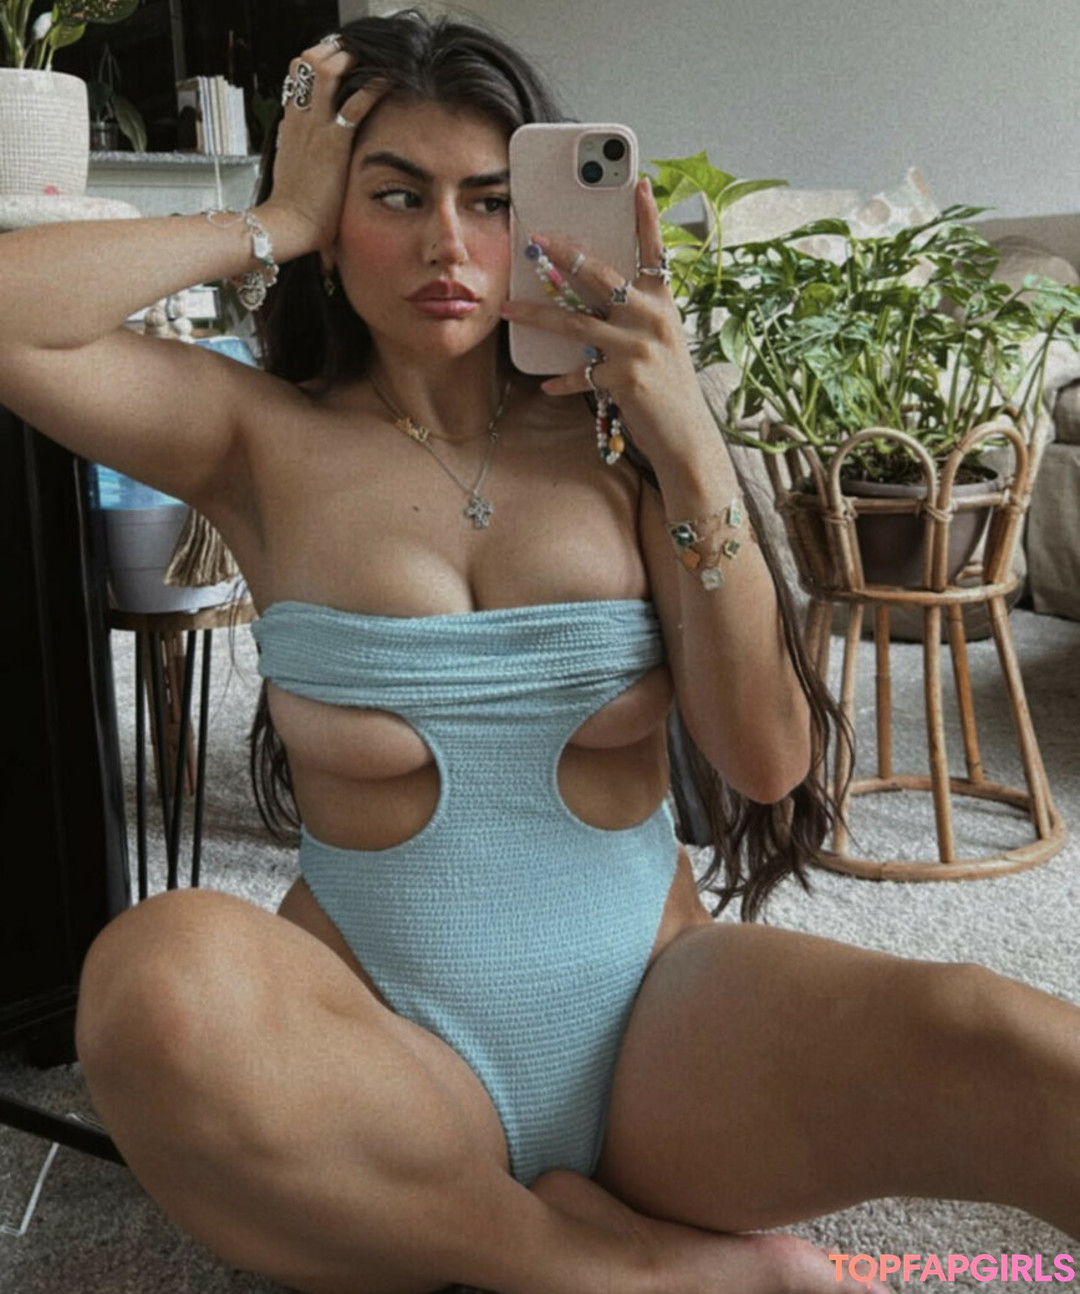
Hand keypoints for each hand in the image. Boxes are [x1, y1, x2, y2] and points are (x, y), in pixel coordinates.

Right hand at [260, 39, 386, 255]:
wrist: (289, 224)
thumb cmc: (294, 207)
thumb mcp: (290, 168)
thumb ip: (296, 149)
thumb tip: (299, 144)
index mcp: (290, 124)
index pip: (297, 77)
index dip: (317, 63)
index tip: (338, 65)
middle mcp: (300, 117)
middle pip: (307, 61)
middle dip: (333, 51)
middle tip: (357, 54)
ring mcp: (315, 126)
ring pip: (326, 69)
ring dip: (351, 60)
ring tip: (372, 61)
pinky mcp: (334, 141)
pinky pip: (355, 102)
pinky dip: (374, 87)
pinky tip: (388, 82)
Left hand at [500, 179, 709, 466]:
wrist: (686, 435)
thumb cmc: (668, 387)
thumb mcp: (659, 342)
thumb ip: (632, 318)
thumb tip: (592, 301)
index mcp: (662, 303)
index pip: (654, 251)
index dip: (647, 216)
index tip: (638, 183)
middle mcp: (651, 317)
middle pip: (600, 275)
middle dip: (564, 254)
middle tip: (535, 239)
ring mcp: (637, 346)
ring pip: (575, 323)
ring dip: (536, 315)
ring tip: (507, 309)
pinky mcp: (624, 377)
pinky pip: (581, 373)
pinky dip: (562, 380)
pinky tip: (546, 384)